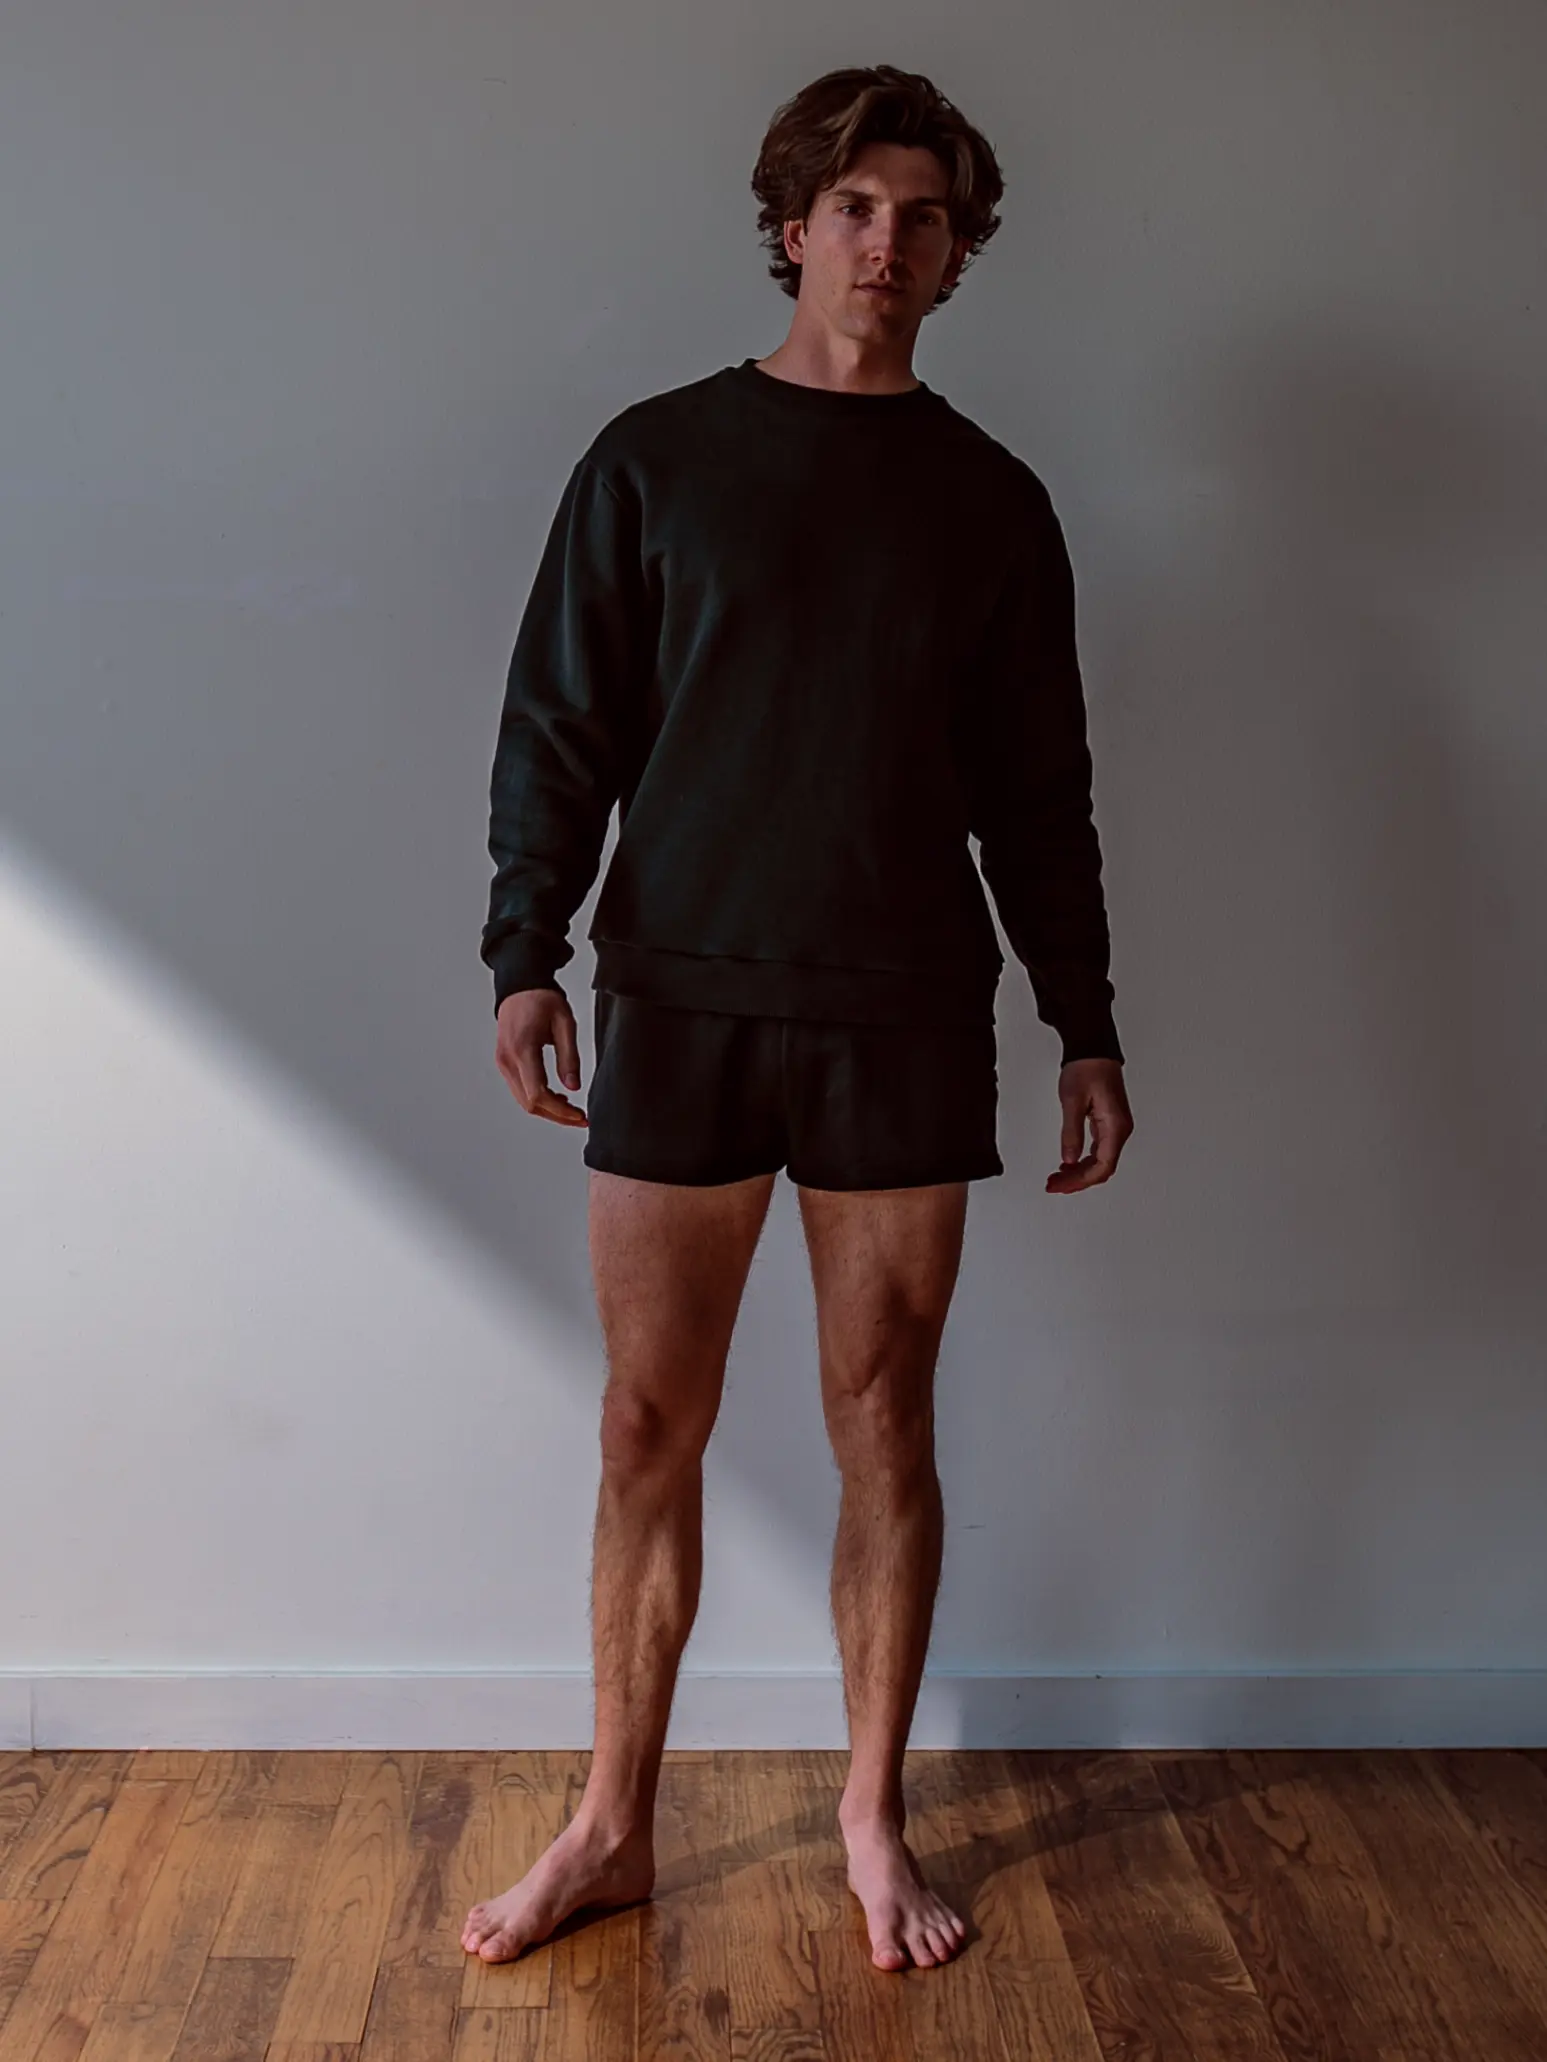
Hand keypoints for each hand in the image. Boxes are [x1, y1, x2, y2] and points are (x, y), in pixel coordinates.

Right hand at [495, 987, 587, 1126]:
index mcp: (522, 1049)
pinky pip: (520, 1090)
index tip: (580, 1115)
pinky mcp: (504, 1062)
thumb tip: (573, 1087)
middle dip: (557, 1116)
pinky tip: (557, 1098)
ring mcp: (503, 1062)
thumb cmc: (542, 999)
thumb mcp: (565, 1023)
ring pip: (523, 1101)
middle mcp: (507, 1060)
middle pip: (529, 1104)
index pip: (538, 1094)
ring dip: (548, 1110)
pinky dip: (538, 1099)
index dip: (560, 1111)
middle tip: (581, 1118)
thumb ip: (569, 1057)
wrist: (520, 985)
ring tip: (572, 1109)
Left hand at [1046, 1057, 1132, 1192]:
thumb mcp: (1072, 1101)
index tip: (1060, 1185)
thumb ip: (1071, 1133)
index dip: (1080, 1181)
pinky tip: (1067, 1164)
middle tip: (1053, 1185)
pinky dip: (1082, 1161)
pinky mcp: (1108, 1122)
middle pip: (1102, 1168)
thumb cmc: (1086, 1068)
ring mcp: (1115, 1127)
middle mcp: (1120, 1130)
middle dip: (1078, 1181)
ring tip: (1056, 1178)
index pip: (1102, 1166)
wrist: (1093, 1048)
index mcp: (1115, 1126)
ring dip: (1079, 1172)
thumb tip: (1069, 1160)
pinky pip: (1098, 1150)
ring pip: (1100, 1161)